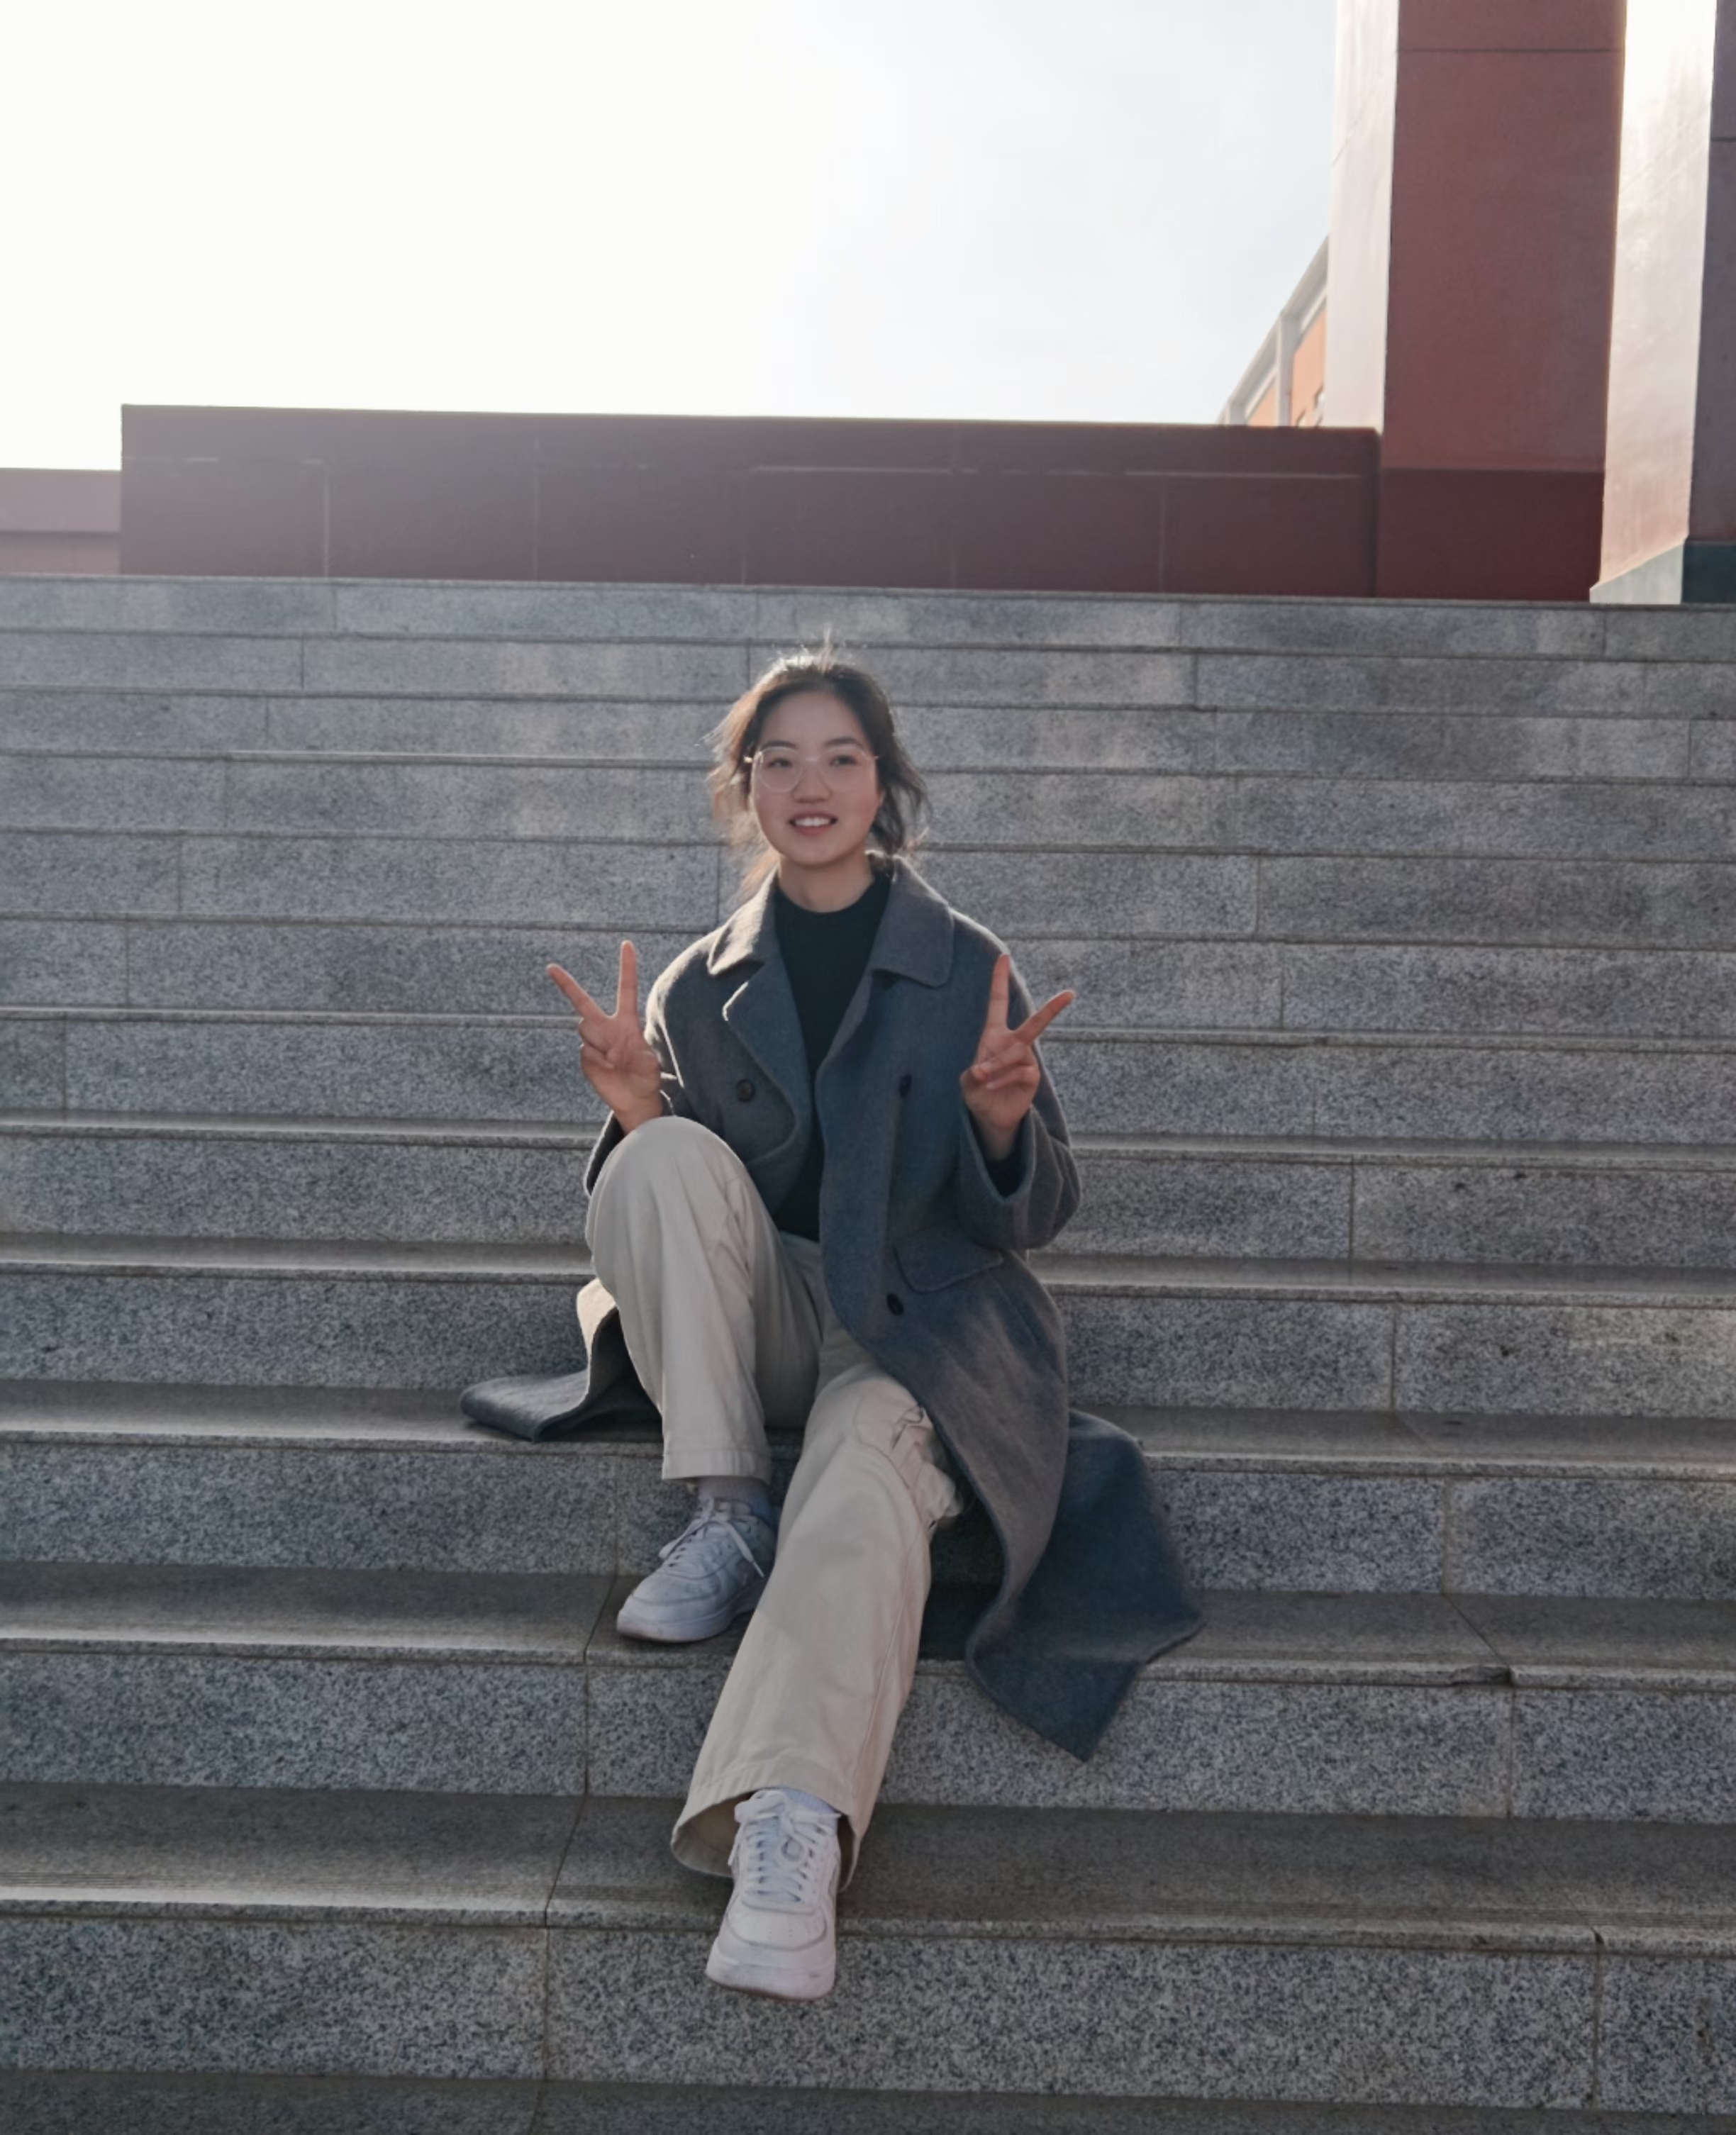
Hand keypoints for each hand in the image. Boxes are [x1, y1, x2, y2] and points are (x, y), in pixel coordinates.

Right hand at [547, 942, 663, 1127]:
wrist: (633, 1099)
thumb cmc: (645, 1079)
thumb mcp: (650, 1067)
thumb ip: (640, 1057)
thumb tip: (616, 1053)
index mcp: (626, 1023)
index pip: (626, 990)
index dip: (627, 968)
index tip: (627, 944)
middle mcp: (607, 1028)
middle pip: (583, 1002)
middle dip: (566, 984)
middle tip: (551, 967)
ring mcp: (594, 1042)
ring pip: (585, 1028)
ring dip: (600, 1042)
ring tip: (615, 1061)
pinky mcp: (585, 1058)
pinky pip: (585, 1052)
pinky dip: (597, 1062)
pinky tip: (607, 1070)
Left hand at [959, 953, 1073, 1160]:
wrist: (990, 1115)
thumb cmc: (978, 1091)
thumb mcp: (968, 1081)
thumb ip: (973, 1073)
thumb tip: (984, 1070)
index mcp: (994, 1035)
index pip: (998, 1003)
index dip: (1000, 980)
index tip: (1004, 957)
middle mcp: (1014, 1043)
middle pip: (1036, 1023)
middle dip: (1053, 1008)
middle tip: (1071, 994)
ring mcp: (1026, 1059)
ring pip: (1016, 1053)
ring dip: (997, 1066)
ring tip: (984, 1079)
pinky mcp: (1032, 1076)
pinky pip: (1020, 1071)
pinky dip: (1003, 1078)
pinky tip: (993, 1086)